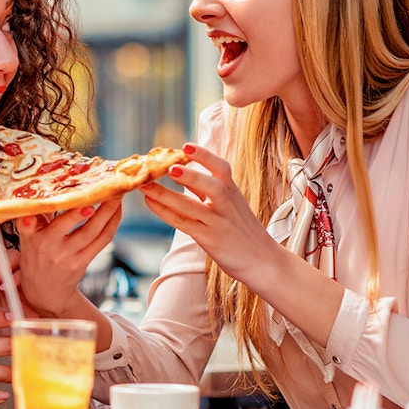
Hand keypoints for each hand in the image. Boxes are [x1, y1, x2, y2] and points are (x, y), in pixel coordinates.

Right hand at [14, 198, 121, 315]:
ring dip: (107, 210)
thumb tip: (49, 188)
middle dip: (84, 205)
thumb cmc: (37, 255)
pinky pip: (102, 240)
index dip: (29, 221)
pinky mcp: (82, 262)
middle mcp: (47, 246)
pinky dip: (112, 223)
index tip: (37, 210)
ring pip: (91, 230)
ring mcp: (67, 256)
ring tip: (116, 193)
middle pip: (68, 224)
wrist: (45, 291)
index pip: (27, 227)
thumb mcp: (28, 237)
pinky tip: (117, 210)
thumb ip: (36, 216)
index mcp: (30, 237)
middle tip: (99, 188)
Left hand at [139, 143, 279, 281]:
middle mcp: (227, 205)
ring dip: (166, 195)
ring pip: (191, 206)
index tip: (186, 146)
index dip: (205, 156)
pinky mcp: (210, 240)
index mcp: (233, 192)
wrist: (264, 261)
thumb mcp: (231, 203)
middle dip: (191, 175)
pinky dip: (165, 212)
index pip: (222, 168)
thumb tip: (182, 170)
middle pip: (211, 186)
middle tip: (170, 167)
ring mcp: (218, 223)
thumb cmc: (243, 230)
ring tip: (145, 185)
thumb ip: (207, 188)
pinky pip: (184, 224)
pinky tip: (150, 202)